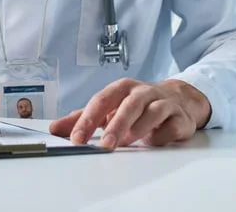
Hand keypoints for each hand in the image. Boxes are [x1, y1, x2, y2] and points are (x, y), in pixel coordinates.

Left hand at [50, 79, 210, 149]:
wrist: (176, 100)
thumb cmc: (136, 105)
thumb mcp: (108, 108)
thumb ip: (82, 118)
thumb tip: (55, 129)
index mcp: (121, 89)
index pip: (101, 101)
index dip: (88, 120)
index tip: (76, 139)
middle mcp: (142, 92)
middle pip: (128, 106)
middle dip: (116, 125)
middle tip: (105, 145)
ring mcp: (163, 103)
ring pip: (152, 112)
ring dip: (139, 128)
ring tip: (128, 142)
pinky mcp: (180, 118)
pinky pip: (171, 127)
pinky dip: (161, 136)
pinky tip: (153, 142)